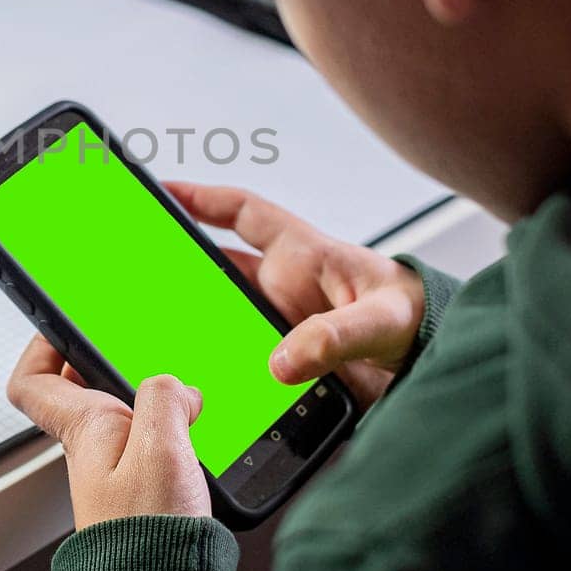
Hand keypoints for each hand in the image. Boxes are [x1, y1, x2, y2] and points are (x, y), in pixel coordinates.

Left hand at [8, 335, 210, 528]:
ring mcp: (118, 472)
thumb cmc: (148, 538)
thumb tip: (174, 386)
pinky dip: (170, 426)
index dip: (40, 345)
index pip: (32, 382)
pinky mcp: (146, 493)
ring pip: (120, 415)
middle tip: (130, 341)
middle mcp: (94, 450)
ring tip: (175, 379)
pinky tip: (197, 425)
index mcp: (84, 430)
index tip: (61, 320)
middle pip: (80, 391)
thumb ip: (162, 399)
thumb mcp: (159, 448)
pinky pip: (149, 443)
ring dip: (145, 393)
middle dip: (104, 360)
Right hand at [166, 181, 426, 406]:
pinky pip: (238, 355)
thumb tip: (284, 361)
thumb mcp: (379, 321)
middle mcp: (284, 286)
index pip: (244, 213)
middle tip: (135, 267)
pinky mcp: (285, 360)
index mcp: (303, 254)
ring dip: (194, 320)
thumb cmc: (416, 321)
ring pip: (222, 313)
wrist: (435, 367)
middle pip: (217, 268)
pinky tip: (195, 379)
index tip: (163, 191)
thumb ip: (335, 335)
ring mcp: (281, 323)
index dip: (203, 199)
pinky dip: (216, 362)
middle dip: (178, 265)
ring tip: (151, 328)